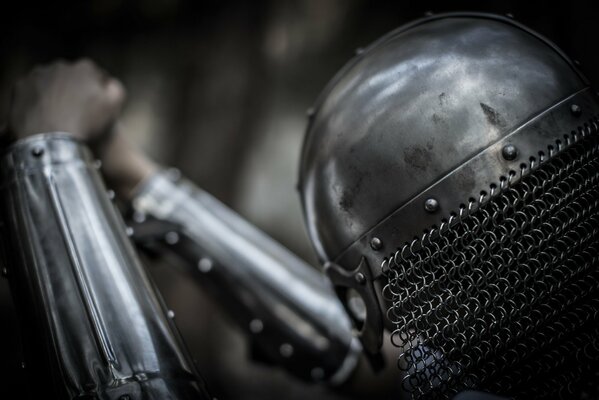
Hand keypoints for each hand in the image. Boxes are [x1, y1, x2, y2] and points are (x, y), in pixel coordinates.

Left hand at [7, 59, 124, 141]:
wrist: (52, 139)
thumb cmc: (87, 124)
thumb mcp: (114, 106)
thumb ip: (116, 88)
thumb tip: (109, 81)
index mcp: (86, 68)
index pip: (95, 74)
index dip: (98, 91)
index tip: (96, 106)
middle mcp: (61, 65)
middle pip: (72, 76)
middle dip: (76, 89)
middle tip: (78, 112)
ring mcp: (38, 74)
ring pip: (51, 82)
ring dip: (56, 93)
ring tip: (60, 114)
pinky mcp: (21, 86)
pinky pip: (32, 91)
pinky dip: (38, 99)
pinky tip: (45, 114)